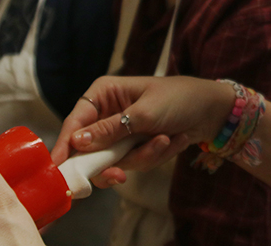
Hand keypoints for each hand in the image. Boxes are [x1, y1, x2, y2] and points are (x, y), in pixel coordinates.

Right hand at [52, 76, 232, 187]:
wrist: (212, 109)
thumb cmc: (178, 99)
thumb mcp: (144, 113)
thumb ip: (111, 130)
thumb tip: (77, 142)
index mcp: (103, 94)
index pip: (75, 122)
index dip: (66, 145)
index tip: (59, 168)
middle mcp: (107, 113)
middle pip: (90, 149)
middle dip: (111, 162)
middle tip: (120, 176)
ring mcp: (122, 132)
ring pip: (116, 161)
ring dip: (145, 155)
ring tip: (167, 139)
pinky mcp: (136, 146)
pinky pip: (136, 162)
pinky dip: (156, 155)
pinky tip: (176, 139)